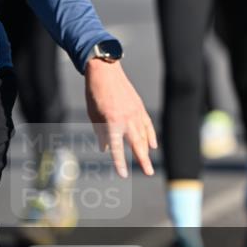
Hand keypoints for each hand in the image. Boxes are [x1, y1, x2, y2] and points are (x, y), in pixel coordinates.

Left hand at [84, 60, 156, 177]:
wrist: (105, 72)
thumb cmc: (95, 94)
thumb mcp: (93, 116)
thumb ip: (101, 133)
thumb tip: (106, 148)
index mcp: (112, 123)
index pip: (118, 148)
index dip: (120, 163)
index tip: (124, 175)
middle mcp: (126, 119)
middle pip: (137, 144)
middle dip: (143, 160)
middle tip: (149, 173)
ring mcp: (135, 112)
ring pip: (144, 135)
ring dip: (147, 150)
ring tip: (149, 162)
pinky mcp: (139, 107)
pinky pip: (147, 124)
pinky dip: (151, 135)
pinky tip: (153, 145)